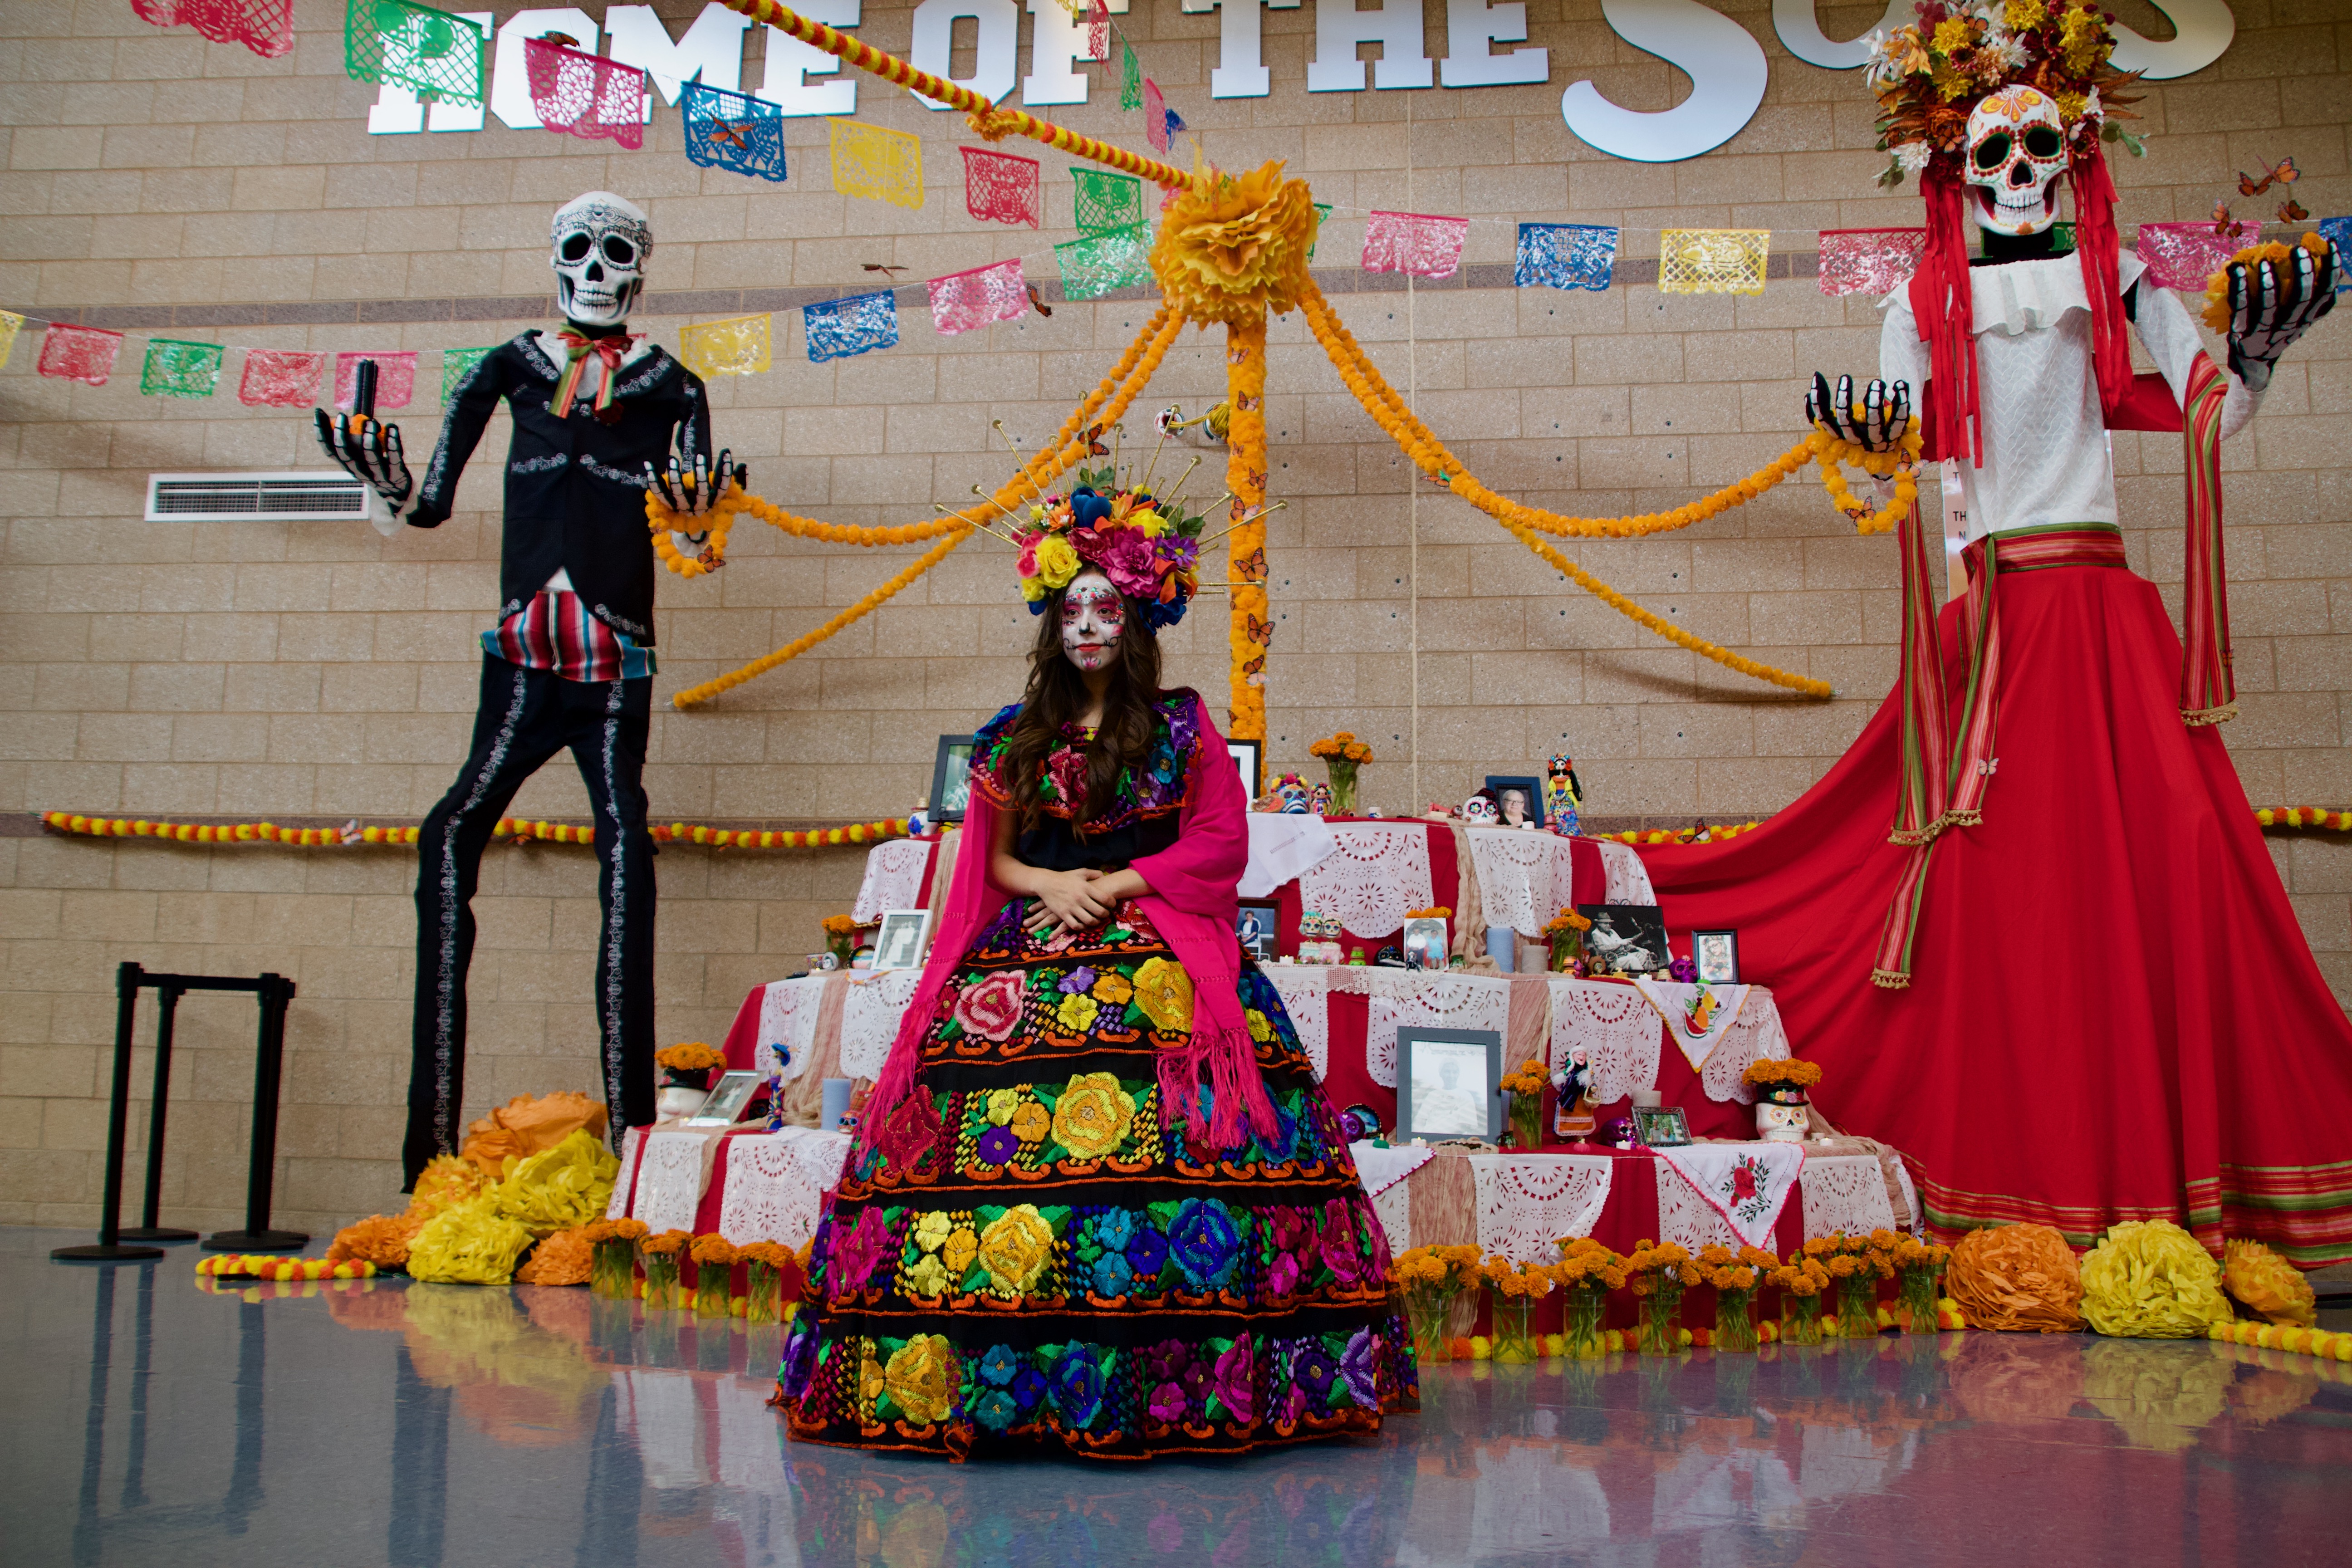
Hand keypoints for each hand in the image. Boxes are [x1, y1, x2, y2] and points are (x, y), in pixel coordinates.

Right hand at [314, 408, 412, 507]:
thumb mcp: (360, 455)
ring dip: (369, 439)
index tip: (318, 413)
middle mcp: (360, 472)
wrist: (396, 491)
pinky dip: (393, 444)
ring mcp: (378, 476)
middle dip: (341, 435)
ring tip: (370, 422)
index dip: (322, 434)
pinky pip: (394, 459)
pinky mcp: (396, 475)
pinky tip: (392, 429)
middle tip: (340, 416)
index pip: (330, 452)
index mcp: (348, 466)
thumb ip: (351, 438)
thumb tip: (335, 414)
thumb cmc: (374, 465)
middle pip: (347, 456)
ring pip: (371, 459)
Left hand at [646, 441, 743, 516]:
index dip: (725, 471)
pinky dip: (653, 479)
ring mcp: (682, 506)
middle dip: (701, 474)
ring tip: (672, 460)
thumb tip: (737, 463)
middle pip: (701, 491)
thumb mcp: (717, 493)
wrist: (687, 526)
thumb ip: (727, 479)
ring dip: (675, 476)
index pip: (722, 487)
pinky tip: (648, 463)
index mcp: (712, 502)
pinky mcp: (667, 505)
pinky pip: (659, 492)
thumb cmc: (704, 503)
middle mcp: (698, 505)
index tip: (726, 454)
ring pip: (678, 493)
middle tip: (701, 456)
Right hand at [1023, 868, 1112, 937]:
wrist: (1046, 883)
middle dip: (1106, 915)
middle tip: (1106, 914)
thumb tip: (1104, 875)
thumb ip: (1093, 873)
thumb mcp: (1080, 872)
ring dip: (1096, 923)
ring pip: (1089, 921)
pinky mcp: (1063, 914)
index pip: (1105, 898)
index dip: (1112, 903)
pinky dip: (1082, 927)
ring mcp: (1071, 907)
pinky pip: (1075, 925)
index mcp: (1086, 887)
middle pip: (1099, 912)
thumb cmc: (1065, 877)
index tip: (1112, 905)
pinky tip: (1084, 924)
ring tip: (1097, 920)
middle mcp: (1080, 898)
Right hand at [1806, 372, 1910, 452]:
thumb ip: (1823, 410)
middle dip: (1843, 399)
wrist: (1884, 454)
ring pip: (1874, 422)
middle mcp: (1855, 439)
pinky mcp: (1895, 436)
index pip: (1823, 419)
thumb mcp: (1839, 423)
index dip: (1818, 400)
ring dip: (1874, 401)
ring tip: (1876, 382)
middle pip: (1845, 421)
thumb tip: (1809, 392)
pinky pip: (1899, 420)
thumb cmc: (1858, 432)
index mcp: (1839, 435)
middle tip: (1844, 378)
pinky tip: (1900, 384)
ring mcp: (1875, 440)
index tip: (1818, 377)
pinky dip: (1901, 401)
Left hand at [2225, 240, 2337, 390]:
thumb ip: (2314, 302)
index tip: (2332, 244)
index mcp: (2305, 320)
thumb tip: (2337, 273)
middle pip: (2302, 300)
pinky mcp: (2242, 335)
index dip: (2332, 269)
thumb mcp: (2299, 320)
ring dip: (2269, 285)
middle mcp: (2289, 328)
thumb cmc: (2277, 333)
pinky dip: (2239, 290)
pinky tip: (2237, 272)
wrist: (2252, 365)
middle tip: (2300, 250)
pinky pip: (2241, 310)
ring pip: (2271, 308)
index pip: (2326, 293)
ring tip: (2266, 262)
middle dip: (2303, 273)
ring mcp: (2265, 334)